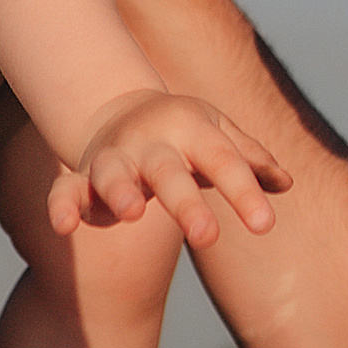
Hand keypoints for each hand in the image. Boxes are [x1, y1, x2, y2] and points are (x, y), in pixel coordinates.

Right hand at [47, 86, 290, 249]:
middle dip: (185, 205)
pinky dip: (61, 205)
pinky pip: (65, 190)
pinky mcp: (82, 177)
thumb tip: (287, 183)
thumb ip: (250, 159)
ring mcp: (114, 159)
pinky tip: (64, 226)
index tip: (266, 226)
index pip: (223, 161)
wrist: (119, 108)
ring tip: (130, 214)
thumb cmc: (184, 133)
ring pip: (112, 173)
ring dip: (119, 192)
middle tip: (208, 239)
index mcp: (192, 130)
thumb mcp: (219, 134)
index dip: (244, 193)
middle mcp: (151, 144)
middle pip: (168, 173)